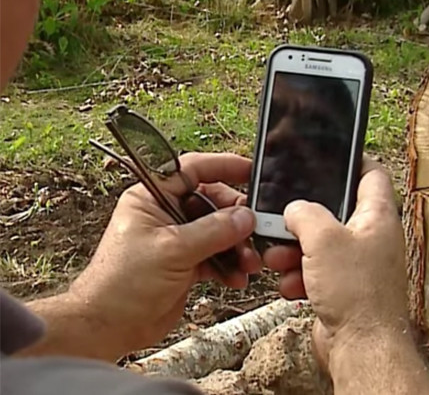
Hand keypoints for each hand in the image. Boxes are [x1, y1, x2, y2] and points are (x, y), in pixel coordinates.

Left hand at [66, 153, 262, 357]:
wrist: (109, 327)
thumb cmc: (122, 283)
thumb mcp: (173, 250)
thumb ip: (214, 231)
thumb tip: (245, 217)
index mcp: (153, 197)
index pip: (193, 170)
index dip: (224, 166)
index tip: (252, 171)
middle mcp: (165, 214)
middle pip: (213, 203)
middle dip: (237, 220)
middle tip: (254, 231)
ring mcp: (177, 240)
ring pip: (219, 232)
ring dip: (238, 247)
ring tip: (248, 263)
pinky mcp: (186, 264)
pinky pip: (218, 256)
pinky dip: (230, 266)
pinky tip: (237, 278)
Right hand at [263, 159, 409, 370]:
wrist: (362, 347)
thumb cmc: (357, 292)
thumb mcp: (323, 239)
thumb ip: (305, 214)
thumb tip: (295, 210)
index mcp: (378, 217)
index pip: (372, 175)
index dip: (352, 162)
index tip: (328, 159)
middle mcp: (372, 238)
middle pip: (335, 213)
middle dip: (304, 221)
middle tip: (284, 224)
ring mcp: (360, 265)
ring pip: (321, 246)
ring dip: (295, 252)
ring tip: (279, 259)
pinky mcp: (345, 289)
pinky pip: (317, 274)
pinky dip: (300, 278)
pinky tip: (291, 286)